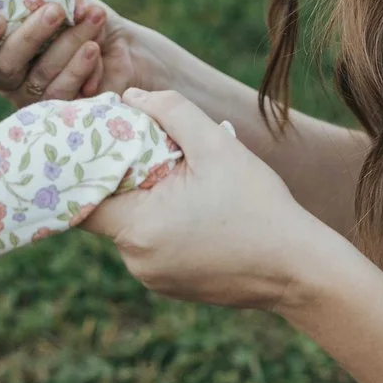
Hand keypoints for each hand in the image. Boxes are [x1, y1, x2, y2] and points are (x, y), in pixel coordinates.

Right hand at [0, 0, 113, 106]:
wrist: (117, 34)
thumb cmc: (71, 7)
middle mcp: (6, 75)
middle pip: (4, 67)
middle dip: (30, 36)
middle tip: (56, 10)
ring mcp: (31, 96)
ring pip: (39, 77)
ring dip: (68, 43)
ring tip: (92, 17)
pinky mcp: (59, 109)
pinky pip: (63, 93)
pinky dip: (80, 66)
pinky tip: (94, 47)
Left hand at [82, 88, 341, 311]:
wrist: (298, 269)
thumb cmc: (259, 206)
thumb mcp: (217, 146)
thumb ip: (170, 111)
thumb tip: (131, 97)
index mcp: (139, 228)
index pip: (83, 198)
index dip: (84, 168)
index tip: (99, 142)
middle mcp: (137, 260)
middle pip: (111, 209)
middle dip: (129, 177)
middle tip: (158, 151)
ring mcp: (154, 278)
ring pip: (133, 227)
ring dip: (150, 200)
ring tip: (190, 181)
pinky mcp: (172, 285)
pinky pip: (154, 245)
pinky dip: (166, 223)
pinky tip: (201, 209)